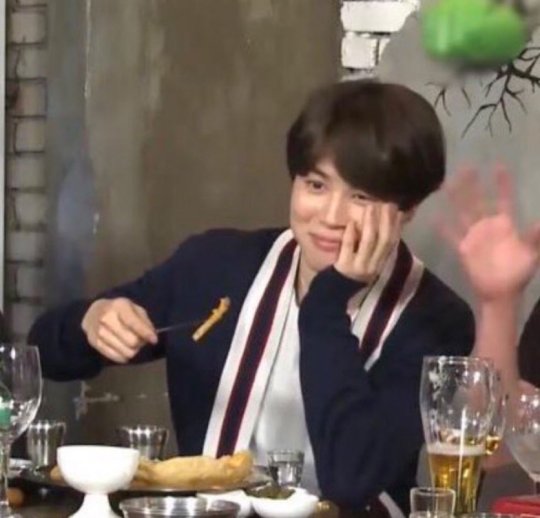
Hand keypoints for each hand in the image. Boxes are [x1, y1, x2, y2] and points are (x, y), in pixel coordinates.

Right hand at [81, 297, 157, 362]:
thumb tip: (152, 336)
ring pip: (125, 351)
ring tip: (131, 344)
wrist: (93, 312)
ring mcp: (98, 331)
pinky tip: (124, 351)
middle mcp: (106, 318)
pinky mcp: (94, 342)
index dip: (146, 333)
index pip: (134, 323)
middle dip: (140, 343)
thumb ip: (144, 322)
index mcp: (119, 306)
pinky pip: (114, 356)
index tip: (154, 340)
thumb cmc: (119, 310)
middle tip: (141, 340)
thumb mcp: (134, 309)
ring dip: (132, 351)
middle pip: (131, 341)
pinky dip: (123, 356)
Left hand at [335, 203, 402, 282]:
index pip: (392, 242)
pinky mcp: (344, 267)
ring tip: (369, 207)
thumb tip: (381, 225)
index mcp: (380, 263)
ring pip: (368, 242)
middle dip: (386, 220)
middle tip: (386, 203)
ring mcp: (359, 267)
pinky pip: (349, 248)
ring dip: (370, 223)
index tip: (397, 209)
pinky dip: (351, 235)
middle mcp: (373, 266)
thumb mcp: (366, 262)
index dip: (396, 225)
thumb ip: (373, 248)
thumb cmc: (349, 274)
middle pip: (384, 240)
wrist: (333, 295)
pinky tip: (351, 223)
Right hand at [439, 166, 539, 301]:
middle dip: (472, 184)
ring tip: (447, 183)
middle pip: (478, 200)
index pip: (504, 199)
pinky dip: (443, 227)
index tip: (498, 166)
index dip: (502, 184)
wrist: (500, 293)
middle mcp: (488, 225)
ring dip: (456, 199)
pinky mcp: (463, 247)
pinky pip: (451, 235)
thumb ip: (534, 237)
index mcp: (506, 224)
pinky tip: (434, 216)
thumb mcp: (531, 254)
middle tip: (466, 167)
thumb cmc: (518, 273)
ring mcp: (474, 236)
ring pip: (463, 212)